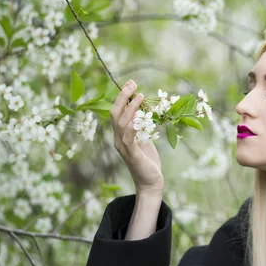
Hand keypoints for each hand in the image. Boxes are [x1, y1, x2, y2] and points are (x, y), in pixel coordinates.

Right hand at [110, 79, 163, 193]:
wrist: (150, 182)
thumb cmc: (148, 160)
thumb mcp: (144, 139)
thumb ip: (141, 126)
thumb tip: (145, 108)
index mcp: (120, 135)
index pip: (117, 112)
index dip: (122, 97)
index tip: (130, 83)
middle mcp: (118, 140)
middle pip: (115, 114)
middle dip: (122, 97)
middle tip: (133, 84)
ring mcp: (124, 148)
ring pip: (122, 124)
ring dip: (131, 108)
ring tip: (141, 96)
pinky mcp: (133, 156)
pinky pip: (130, 139)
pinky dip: (133, 127)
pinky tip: (140, 118)